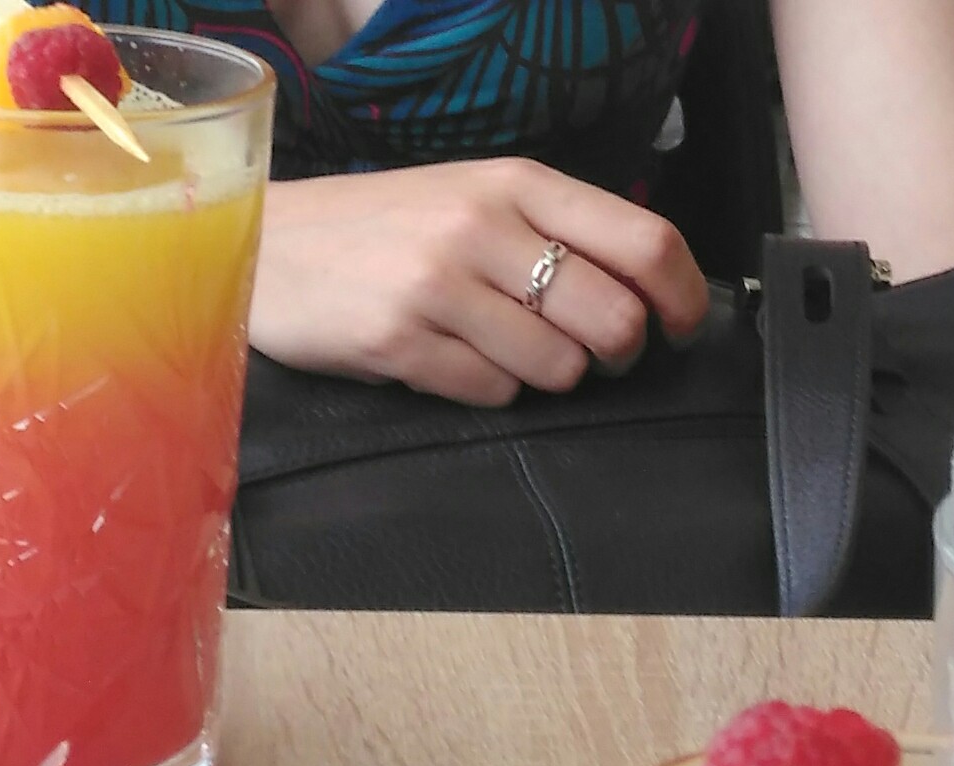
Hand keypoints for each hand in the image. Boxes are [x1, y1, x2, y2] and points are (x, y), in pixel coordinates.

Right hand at [249, 159, 709, 405]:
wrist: (270, 245)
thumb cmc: (386, 230)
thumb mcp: (475, 200)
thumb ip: (555, 232)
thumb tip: (646, 287)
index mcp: (517, 184)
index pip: (644, 240)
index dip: (683, 298)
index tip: (682, 327)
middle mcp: (483, 226)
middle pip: (613, 318)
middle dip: (616, 354)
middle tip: (588, 353)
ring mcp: (440, 285)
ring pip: (558, 368)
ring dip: (546, 376)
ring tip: (499, 350)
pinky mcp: (402, 342)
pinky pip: (494, 393)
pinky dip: (487, 390)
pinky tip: (449, 360)